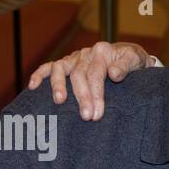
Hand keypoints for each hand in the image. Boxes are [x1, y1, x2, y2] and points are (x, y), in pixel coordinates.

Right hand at [26, 41, 151, 120]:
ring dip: (58, 85)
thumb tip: (114, 74)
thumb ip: (126, 66)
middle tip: (86, 116)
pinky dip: (39, 74)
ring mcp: (75, 58)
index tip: (97, 113)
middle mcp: (86, 53)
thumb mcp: (136, 60)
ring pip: (61, 69)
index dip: (95, 94)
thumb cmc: (134, 61)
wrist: (131, 57)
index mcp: (102, 51)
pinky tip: (32, 86)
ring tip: (60, 102)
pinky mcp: (68, 63)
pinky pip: (50, 67)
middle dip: (82, 97)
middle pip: (79, 75)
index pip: (96, 74)